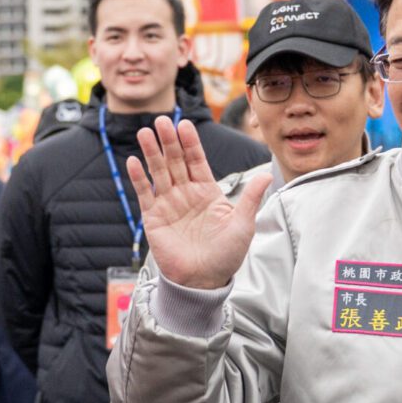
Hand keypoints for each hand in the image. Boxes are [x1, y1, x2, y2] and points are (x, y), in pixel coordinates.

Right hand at [125, 115, 269, 290]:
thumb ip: (251, 198)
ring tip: (145, 132)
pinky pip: (145, 194)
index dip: (190, 143)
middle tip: (162, 121)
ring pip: (159, 172)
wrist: (204, 282)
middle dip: (169, 141)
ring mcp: (168, 204)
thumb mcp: (243, 224)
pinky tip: (134, 161)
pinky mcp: (154, 218)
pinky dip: (139, 178)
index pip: (197, 161)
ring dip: (151, 153)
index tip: (185, 125)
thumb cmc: (226, 255)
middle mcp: (186, 194)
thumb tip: (268, 174)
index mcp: (207, 191)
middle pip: (175, 161)